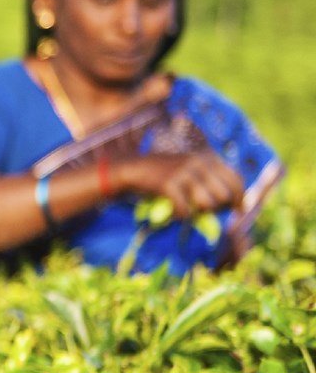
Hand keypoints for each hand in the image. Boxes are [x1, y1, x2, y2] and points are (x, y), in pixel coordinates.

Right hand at [121, 152, 243, 217]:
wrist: (134, 169)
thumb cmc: (166, 172)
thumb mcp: (192, 167)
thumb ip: (211, 177)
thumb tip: (234, 200)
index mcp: (208, 157)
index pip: (236, 179)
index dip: (240, 198)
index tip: (238, 210)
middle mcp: (199, 162)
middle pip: (224, 194)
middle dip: (219, 208)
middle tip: (207, 211)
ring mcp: (183, 172)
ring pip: (208, 203)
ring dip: (201, 212)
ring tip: (192, 211)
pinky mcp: (168, 184)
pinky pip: (185, 209)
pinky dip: (182, 216)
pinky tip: (176, 214)